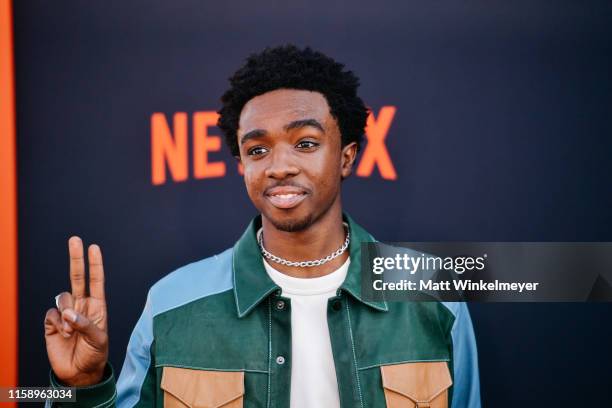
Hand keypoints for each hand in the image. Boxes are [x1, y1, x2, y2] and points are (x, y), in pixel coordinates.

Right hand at [44, 236, 108, 385]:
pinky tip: (63, 334)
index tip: (93, 248)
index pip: (96, 280)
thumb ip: (86, 325)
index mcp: (97, 306)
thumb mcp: (98, 340)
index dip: (95, 264)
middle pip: (77, 277)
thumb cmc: (95, 355)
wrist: (79, 373)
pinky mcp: (52, 323)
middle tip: (75, 239)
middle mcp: (81, 306)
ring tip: (72, 331)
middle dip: (76, 258)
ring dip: (66, 313)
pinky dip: (57, 323)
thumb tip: (69, 314)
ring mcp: (66, 313)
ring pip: (62, 298)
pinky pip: (51, 314)